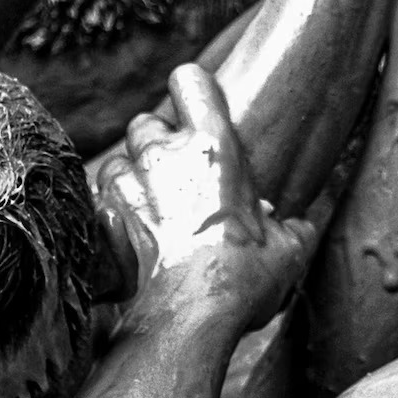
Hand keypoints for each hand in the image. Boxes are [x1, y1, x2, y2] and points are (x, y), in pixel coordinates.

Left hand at [106, 61, 313, 334]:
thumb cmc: (245, 278)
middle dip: (157, 143)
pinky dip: (110, 212)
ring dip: (131, 177)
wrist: (191, 317)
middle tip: (177, 174)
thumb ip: (292, 229)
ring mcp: (129, 184)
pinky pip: (100, 200)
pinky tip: (129, 234)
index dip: (190, 90)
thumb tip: (297, 228)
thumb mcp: (288, 251)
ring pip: (118, 160)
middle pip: (146, 121)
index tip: (195, 108)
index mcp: (215, 146)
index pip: (189, 80)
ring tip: (153, 207)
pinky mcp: (105, 217)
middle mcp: (165, 154)